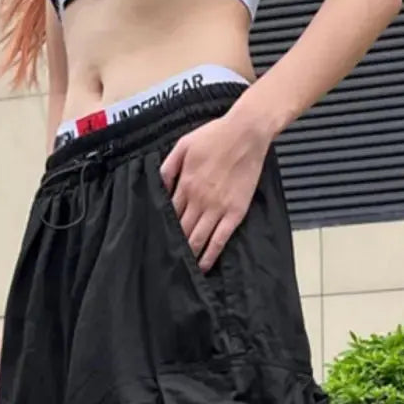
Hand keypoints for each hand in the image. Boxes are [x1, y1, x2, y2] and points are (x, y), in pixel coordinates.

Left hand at [160, 107, 271, 270]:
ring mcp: (217, 208)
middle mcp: (198, 200)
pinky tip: (203, 266)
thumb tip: (159, 186)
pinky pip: (219, 240)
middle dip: (173, 246)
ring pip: (197, 239)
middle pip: (181, 231)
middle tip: (165, 261)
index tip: (157, 240)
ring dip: (189, 256)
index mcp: (184, 184)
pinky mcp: (235, 213)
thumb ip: (168, 167)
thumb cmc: (215, 136)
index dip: (162, 229)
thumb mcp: (183, 145)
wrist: (246, 133)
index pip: (168, 214)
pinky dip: (210, 256)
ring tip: (182, 270)